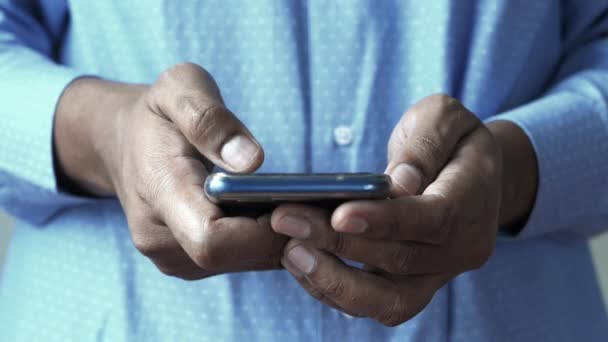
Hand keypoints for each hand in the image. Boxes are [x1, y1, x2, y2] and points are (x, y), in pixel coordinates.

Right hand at [54, 63, 286, 278]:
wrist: (123, 143)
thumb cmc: (156, 114)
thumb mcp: (179, 89)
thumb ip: (210, 120)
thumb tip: (250, 161)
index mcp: (159, 193)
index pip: (212, 241)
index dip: (261, 230)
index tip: (296, 200)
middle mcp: (160, 238)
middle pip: (235, 256)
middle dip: (282, 232)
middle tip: (318, 200)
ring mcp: (171, 256)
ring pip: (242, 262)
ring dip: (278, 238)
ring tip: (306, 204)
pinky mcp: (186, 261)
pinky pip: (237, 260)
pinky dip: (265, 241)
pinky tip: (281, 213)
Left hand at [272, 94, 536, 324]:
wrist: (473, 176)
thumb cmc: (452, 140)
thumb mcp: (445, 118)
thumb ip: (425, 144)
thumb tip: (399, 183)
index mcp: (474, 201)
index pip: (433, 219)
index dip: (385, 221)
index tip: (338, 214)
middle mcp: (461, 249)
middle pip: (399, 259)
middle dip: (338, 243)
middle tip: (286, 219)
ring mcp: (438, 276)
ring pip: (388, 300)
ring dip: (333, 281)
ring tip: (290, 251)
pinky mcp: (413, 288)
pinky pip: (375, 304)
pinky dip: (335, 290)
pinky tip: (302, 262)